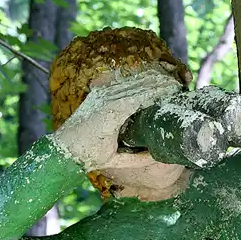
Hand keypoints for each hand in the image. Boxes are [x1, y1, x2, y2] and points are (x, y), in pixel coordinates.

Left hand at [52, 65, 188, 199]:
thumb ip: (138, 159)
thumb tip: (159, 155)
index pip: (144, 94)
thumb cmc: (88, 155)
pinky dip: (136, 80)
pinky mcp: (97, 93)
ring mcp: (101, 93)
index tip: (176, 89)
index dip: (161, 90)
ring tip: (166, 79)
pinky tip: (147, 79)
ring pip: (131, 80)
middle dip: (159, 81)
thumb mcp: (114, 160)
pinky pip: (120, 81)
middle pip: (140, 83)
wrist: (63, 147)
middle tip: (177, 83)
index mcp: (114, 112)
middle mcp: (107, 98)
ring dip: (149, 78)